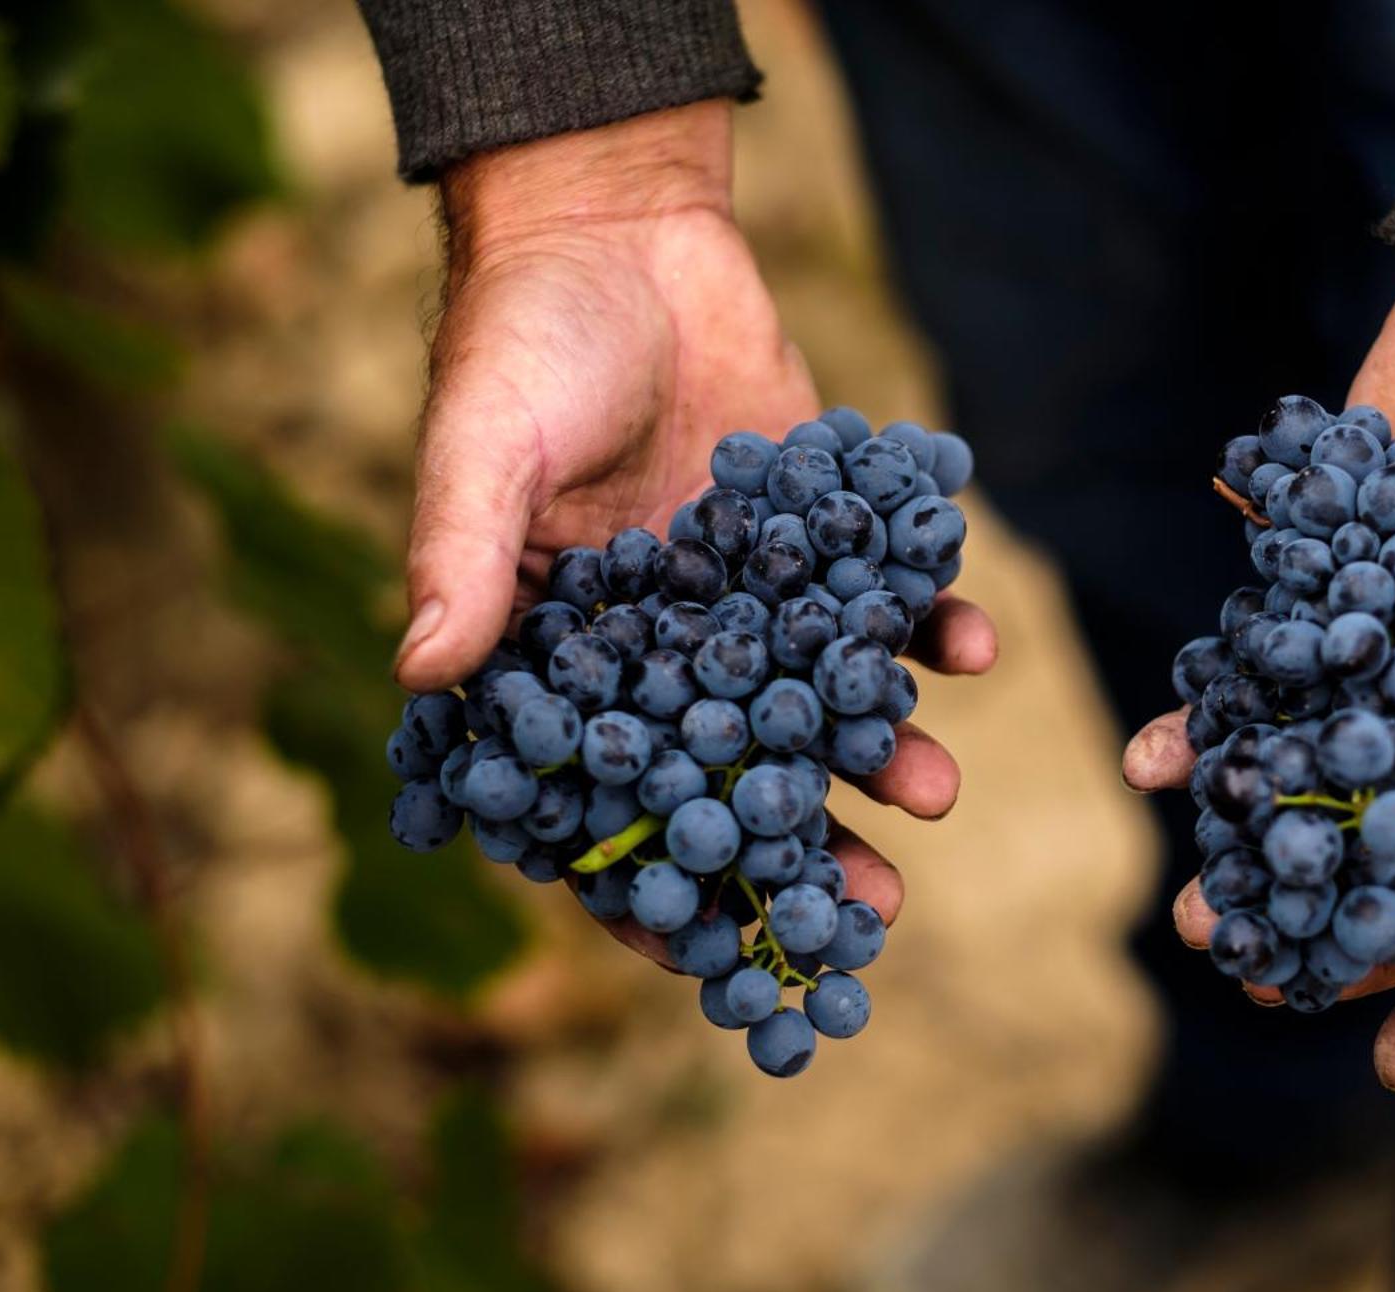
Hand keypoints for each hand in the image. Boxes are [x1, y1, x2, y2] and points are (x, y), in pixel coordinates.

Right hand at [389, 102, 997, 953]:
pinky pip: (883, 598)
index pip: (606, 800)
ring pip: (820, 701)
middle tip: (870, 909)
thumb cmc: (525, 337)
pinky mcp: (822, 535)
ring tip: (934, 793)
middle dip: (803, 843)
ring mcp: (752, 598)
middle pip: (737, 773)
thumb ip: (460, 554)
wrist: (622, 227)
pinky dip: (928, 624)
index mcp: (565, 656)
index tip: (714, 960)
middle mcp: (666, 647)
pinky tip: (972, 649)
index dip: (654, 885)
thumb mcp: (481, 443)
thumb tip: (422, 673)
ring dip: (879, 751)